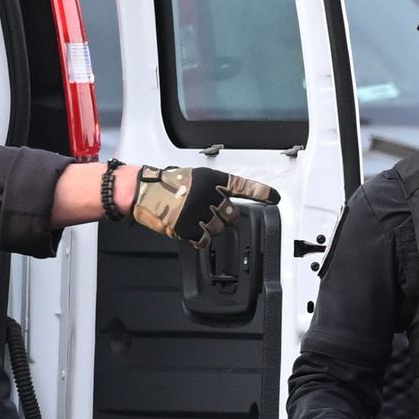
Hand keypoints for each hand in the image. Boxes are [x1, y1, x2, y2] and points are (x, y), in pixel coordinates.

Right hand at [131, 166, 279, 248]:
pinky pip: (204, 240)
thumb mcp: (194, 177)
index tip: (275, 198)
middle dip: (222, 216)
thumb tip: (226, 203)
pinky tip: (188, 230)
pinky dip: (199, 239)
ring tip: (191, 217)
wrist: (142, 190)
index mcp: (212, 179)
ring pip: (218, 229)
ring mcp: (199, 211)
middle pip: (231, 214)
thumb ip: (212, 188)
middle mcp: (209, 194)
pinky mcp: (189, 227)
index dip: (261, 192)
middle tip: (205, 212)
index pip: (242, 185)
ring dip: (208, 228)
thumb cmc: (166, 183)